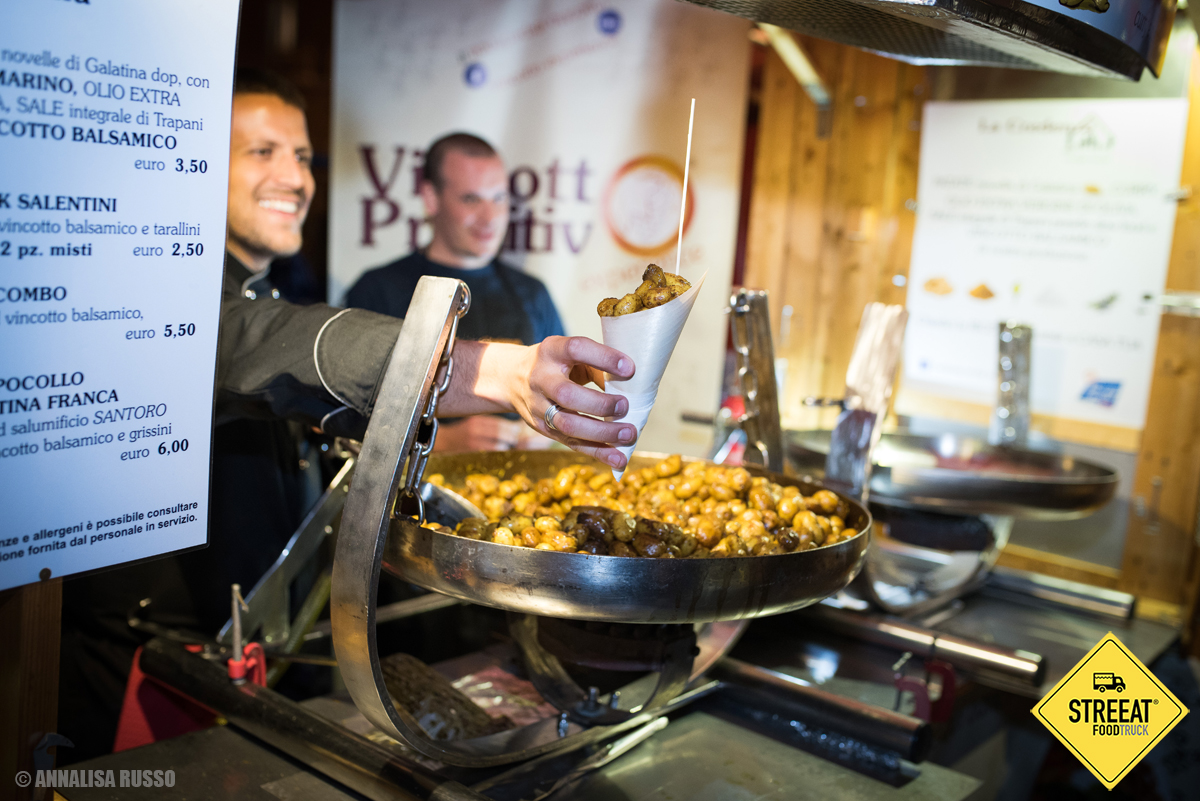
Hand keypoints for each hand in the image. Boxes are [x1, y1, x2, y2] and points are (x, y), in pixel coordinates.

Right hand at [441, 337, 637, 468]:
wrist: (512, 379)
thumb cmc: (556, 364)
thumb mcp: (572, 356)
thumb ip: (599, 367)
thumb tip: (630, 388)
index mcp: (552, 350)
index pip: (576, 349)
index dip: (604, 358)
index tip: (630, 368)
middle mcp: (541, 378)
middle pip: (566, 395)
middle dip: (600, 404)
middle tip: (624, 407)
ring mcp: (538, 406)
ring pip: (567, 425)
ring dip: (601, 433)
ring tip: (628, 434)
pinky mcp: (542, 428)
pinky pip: (571, 443)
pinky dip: (597, 452)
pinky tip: (618, 459)